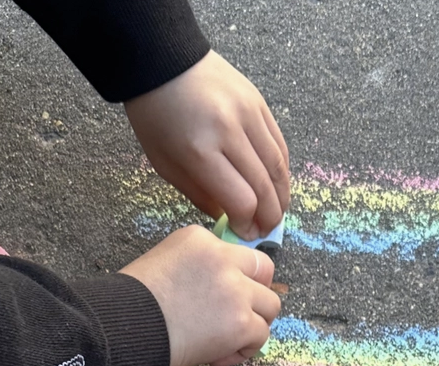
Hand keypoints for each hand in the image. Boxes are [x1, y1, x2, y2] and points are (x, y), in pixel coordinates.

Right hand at [121, 225, 279, 365]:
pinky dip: (244, 351)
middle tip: (236, 316)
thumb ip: (194, 271)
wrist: (125, 330)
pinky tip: (218, 356)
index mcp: (198, 239)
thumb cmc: (131, 307)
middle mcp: (222, 258)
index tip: (217, 300)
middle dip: (256, 294)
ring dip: (254, 325)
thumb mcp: (161, 266)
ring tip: (226, 340)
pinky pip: (261, 336)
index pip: (235, 254)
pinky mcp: (242, 322)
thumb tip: (213, 297)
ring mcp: (235, 290)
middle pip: (264, 271)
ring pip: (271, 306)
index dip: (233, 279)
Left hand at [124, 51, 289, 241]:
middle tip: (266, 231)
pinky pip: (279, 143)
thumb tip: (229, 217)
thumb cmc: (156, 116)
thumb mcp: (166, 165)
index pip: (241, 200)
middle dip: (269, 216)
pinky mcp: (258, 102)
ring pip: (278, 166)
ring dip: (282, 196)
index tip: (245, 233)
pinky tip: (276, 184)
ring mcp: (248, 114)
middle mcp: (229, 132)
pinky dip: (281, 169)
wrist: (162, 59)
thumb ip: (200, 195)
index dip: (248, 224)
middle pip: (264, 187)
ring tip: (276, 213)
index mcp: (201, 152)